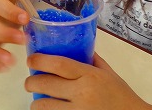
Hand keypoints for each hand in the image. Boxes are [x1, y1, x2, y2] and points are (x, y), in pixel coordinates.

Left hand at [25, 53, 150, 108]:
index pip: (59, 64)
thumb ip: (93, 60)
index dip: (40, 60)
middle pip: (46, 84)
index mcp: (90, 76)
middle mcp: (82, 93)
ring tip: (38, 100)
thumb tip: (78, 46)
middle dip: (31, 82)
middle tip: (29, 82)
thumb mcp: (109, 73)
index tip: (31, 59)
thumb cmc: (122, 96)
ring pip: (44, 106)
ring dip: (36, 103)